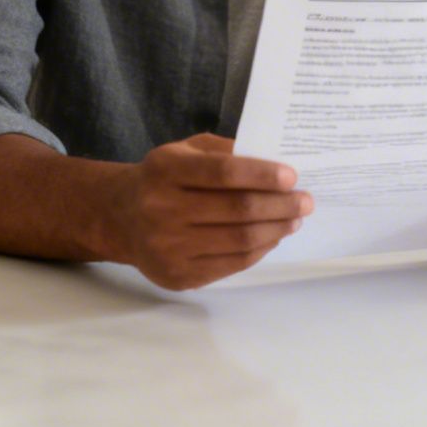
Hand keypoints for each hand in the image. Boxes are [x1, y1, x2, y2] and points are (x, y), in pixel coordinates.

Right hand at [106, 134, 312, 289]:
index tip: (292, 176)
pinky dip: (260, 250)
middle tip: (306, 201)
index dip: (262, 174)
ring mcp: (168, 247)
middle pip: (237, 210)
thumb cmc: (164, 178)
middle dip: (280, 205)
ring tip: (294, 219)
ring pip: (239, 240)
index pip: (223, 173)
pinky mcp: (177, 275)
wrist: (121, 217)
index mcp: (165, 170)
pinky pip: (232, 264)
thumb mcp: (185, 150)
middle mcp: (161, 209)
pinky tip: (272, 237)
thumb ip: (224, 152)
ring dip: (276, 229)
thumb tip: (275, 162)